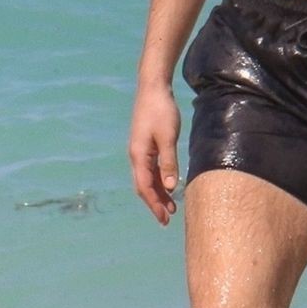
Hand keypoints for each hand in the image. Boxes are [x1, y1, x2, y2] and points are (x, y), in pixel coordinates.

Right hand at [128, 83, 182, 224]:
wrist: (153, 88)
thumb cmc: (161, 110)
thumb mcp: (168, 137)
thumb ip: (169, 162)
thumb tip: (171, 187)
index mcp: (139, 156)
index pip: (145, 187)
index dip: (154, 204)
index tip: (164, 219)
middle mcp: (136, 156)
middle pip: (143, 186)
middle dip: (154, 204)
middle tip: (167, 219)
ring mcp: (140, 150)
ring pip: (147, 178)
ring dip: (157, 194)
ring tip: (170, 207)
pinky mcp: (145, 145)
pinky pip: (150, 169)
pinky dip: (158, 181)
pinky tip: (168, 186)